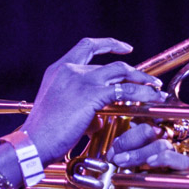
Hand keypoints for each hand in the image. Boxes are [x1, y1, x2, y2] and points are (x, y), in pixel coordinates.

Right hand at [22, 38, 165, 164]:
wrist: (33, 143)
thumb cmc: (44, 133)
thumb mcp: (61, 112)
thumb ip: (82, 109)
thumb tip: (100, 118)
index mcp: (58, 69)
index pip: (86, 46)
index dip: (108, 44)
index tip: (126, 48)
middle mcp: (69, 69)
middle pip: (110, 62)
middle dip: (134, 71)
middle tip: (149, 80)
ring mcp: (80, 79)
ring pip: (121, 71)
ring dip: (142, 79)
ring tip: (156, 89)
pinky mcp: (90, 94)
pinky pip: (124, 90)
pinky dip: (142, 93)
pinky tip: (152, 100)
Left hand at [106, 122, 188, 188]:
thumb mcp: (114, 172)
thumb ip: (115, 156)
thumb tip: (110, 143)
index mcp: (141, 143)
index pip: (139, 127)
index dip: (126, 137)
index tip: (112, 152)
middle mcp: (157, 148)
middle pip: (152, 131)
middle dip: (132, 143)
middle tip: (118, 159)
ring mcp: (170, 161)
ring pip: (164, 145)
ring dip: (143, 153)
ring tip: (128, 164)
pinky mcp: (180, 176)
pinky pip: (182, 161)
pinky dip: (167, 160)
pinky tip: (152, 164)